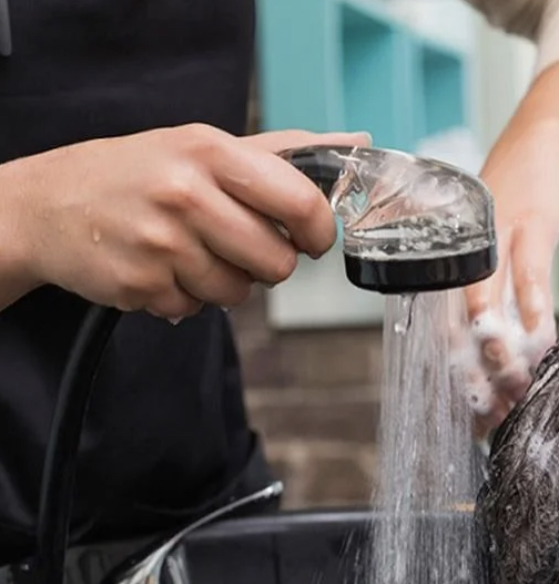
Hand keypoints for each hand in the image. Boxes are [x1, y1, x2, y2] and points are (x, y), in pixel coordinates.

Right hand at [0, 124, 369, 317]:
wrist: (48, 204)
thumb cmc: (141, 173)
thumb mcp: (206, 146)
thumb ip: (286, 151)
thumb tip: (354, 142)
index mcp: (211, 152)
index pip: (301, 204)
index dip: (318, 233)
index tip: (310, 239)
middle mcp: (186, 193)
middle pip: (277, 263)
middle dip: (267, 264)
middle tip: (238, 245)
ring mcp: (160, 241)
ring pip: (239, 294)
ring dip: (224, 283)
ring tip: (191, 252)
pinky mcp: (141, 283)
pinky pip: (195, 310)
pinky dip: (186, 298)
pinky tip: (162, 269)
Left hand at [463, 120, 558, 434]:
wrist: (541, 141)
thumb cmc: (519, 203)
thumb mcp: (499, 251)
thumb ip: (499, 301)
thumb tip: (508, 361)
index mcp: (449, 265)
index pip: (444, 333)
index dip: (460, 381)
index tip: (476, 421)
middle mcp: (461, 252)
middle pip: (456, 324)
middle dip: (473, 375)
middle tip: (492, 414)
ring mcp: (493, 235)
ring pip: (486, 299)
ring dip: (498, 346)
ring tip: (511, 383)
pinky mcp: (529, 220)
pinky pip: (528, 269)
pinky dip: (532, 304)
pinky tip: (539, 335)